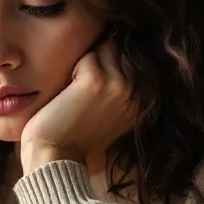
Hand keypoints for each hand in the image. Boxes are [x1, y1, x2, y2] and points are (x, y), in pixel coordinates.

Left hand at [20, 42, 135, 175]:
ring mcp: (120, 85)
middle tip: (82, 95)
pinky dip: (72, 72)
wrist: (57, 158)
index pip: (132, 57)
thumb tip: (119, 45)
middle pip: (118, 49)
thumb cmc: (78, 137)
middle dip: (98, 62)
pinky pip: (84, 57)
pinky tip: (69, 96)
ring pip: (101, 50)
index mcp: (147, 99)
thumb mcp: (113, 112)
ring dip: (85, 66)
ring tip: (77, 95)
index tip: (94, 92)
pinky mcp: (95, 80)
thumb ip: (123, 86)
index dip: (108, 65)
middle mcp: (139, 91)